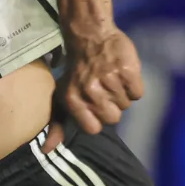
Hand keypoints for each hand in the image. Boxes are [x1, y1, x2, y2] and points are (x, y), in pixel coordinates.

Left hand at [43, 29, 142, 152]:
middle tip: (104, 89)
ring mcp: (110, 80)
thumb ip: (57, 124)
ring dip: (122, 94)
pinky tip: (122, 73)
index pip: (94, 129)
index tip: (94, 105)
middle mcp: (90, 91)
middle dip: (112, 106)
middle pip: (113, 119)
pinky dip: (133, 85)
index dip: (97, 119)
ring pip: (126, 105)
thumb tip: (46, 150)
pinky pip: (138, 93)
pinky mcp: (127, 71)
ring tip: (111, 78)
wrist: (90, 35)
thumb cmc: (77, 71)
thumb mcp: (62, 96)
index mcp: (72, 100)